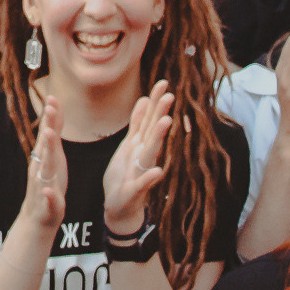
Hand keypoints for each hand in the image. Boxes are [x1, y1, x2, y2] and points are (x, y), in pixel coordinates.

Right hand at [13, 96, 66, 236]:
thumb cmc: (49, 183)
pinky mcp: (47, 204)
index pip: (48, 132)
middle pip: (46, 145)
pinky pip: (48, 198)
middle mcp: (41, 167)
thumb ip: (54, 137)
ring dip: (47, 154)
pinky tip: (49, 192)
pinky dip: (48, 195)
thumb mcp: (54, 157)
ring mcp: (43, 184)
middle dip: (48, 127)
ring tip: (49, 138)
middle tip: (50, 110)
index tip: (52, 96)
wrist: (38, 217)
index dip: (51, 115)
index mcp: (46, 156)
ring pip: (45, 168)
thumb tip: (55, 111)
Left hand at [105, 82, 171, 233]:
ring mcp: (141, 172)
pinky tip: (157, 171)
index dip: (155, 102)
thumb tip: (145, 99)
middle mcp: (144, 155)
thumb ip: (137, 124)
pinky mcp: (136, 190)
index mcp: (140, 144)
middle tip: (169, 96)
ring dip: (158, 138)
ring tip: (166, 122)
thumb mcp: (128, 145)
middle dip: (160, 113)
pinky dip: (149, 178)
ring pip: (151, 152)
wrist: (119, 206)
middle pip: (153, 131)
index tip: (163, 84)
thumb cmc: (125, 175)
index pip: (149, 119)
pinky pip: (142, 183)